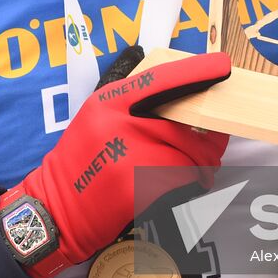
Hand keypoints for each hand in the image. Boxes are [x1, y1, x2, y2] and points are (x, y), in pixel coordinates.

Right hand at [0, 52, 230, 277]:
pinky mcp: (134, 189)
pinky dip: (186, 191)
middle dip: (205, 143)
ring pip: (186, 158)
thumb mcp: (95, 118)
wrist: (55, 211)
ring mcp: (126, 156)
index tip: (222, 66)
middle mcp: (117, 123)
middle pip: (183, 127)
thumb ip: (131, 101)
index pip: (159, 79)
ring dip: (196, 171)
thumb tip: (173, 84)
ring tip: (188, 178)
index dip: (194, 72)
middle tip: (211, 152)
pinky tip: (174, 195)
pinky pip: (180, 185)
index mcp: (108, 102)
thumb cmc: (82, 163)